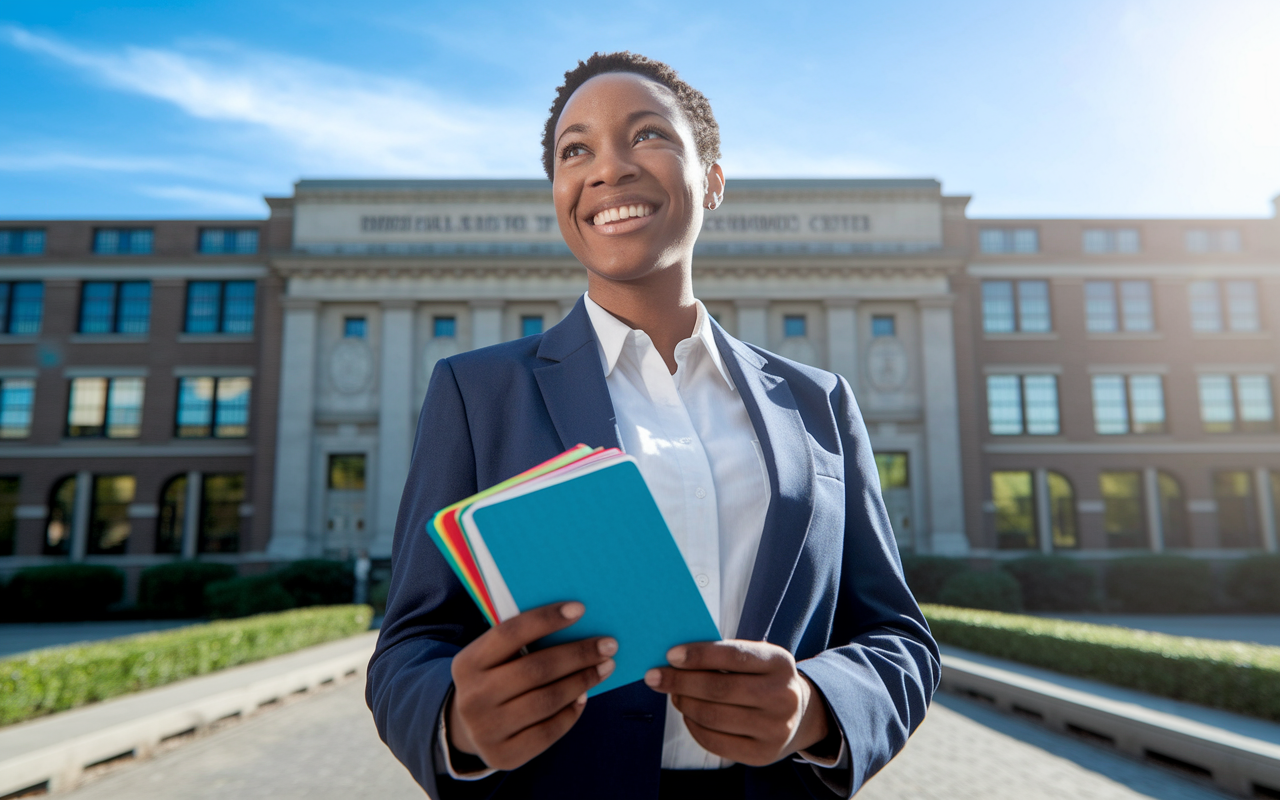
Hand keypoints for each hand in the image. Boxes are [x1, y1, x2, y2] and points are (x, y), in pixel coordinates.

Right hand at [447, 601, 615, 770]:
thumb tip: (576, 622)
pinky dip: (572, 711)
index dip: (546, 619)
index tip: (580, 609)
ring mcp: (487, 730)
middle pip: (536, 669)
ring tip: (605, 667)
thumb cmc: (494, 680)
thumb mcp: (494, 659)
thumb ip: (522, 643)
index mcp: (467, 663)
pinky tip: (584, 696)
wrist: (469, 729)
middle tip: (608, 645)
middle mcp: (473, 697)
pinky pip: (550, 731)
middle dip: (578, 654)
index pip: (509, 633)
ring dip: (582, 681)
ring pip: (547, 700)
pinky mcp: (505, 755)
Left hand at [644, 640, 830, 766]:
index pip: (734, 655)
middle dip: (680, 681)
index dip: (699, 655)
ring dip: (684, 703)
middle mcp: (782, 696)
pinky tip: (688, 714)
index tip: (670, 655)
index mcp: (780, 663)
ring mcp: (774, 728)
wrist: (800, 714)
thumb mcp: (757, 658)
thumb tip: (676, 659)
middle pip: (719, 688)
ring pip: (713, 716)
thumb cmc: (765, 679)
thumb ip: (724, 655)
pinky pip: (715, 741)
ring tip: (674, 694)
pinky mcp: (762, 754)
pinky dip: (693, 726)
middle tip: (655, 676)